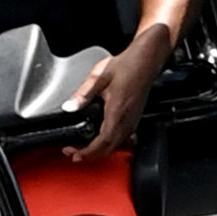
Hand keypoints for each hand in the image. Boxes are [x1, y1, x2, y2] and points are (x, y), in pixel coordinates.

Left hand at [72, 22, 167, 158]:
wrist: (146, 60)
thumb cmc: (128, 66)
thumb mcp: (100, 76)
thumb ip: (83, 93)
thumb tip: (70, 106)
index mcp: (117, 112)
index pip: (102, 142)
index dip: (87, 152)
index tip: (74, 154)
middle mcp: (126, 121)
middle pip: (108, 150)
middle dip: (90, 156)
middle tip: (73, 153)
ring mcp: (132, 122)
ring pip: (116, 146)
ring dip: (99, 152)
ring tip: (84, 150)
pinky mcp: (134, 119)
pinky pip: (122, 139)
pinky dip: (109, 145)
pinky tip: (100, 141)